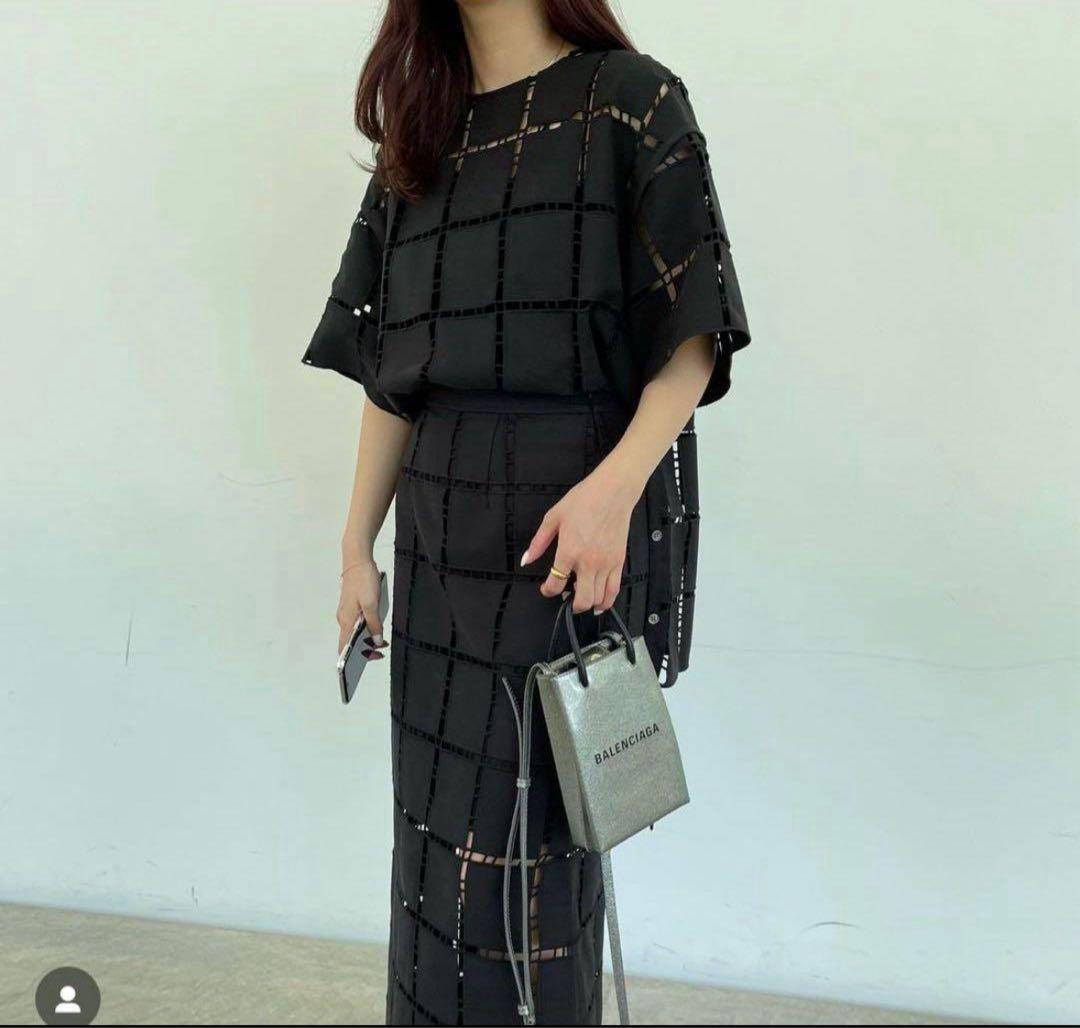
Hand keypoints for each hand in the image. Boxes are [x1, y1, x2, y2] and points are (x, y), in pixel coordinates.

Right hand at [337, 558, 387, 656]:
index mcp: (347, 620)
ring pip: (355, 632)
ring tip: (382, 640)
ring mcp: (347, 612)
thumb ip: (374, 623)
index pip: (344, 647)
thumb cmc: (363, 580)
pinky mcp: (351, 607)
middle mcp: (344, 619)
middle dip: (365, 648)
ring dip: (367, 638)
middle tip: (381, 650)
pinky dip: (366, 628)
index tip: (371, 658)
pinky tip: (377, 627)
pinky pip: (357, 623)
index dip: (355, 657)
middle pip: (350, 641)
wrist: (357, 561)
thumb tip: (377, 641)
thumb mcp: (371, 603)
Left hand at [521, 468, 639, 613]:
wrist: (613, 491)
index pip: (556, 584)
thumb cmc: (585, 500)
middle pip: (582, 600)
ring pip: (599, 599)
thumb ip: (539, 542)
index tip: (546, 588)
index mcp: (569, 551)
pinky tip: (601, 600)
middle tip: (566, 599)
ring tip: (582, 596)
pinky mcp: (619, 561)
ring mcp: (606, 563)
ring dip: (589, 604)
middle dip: (572, 605)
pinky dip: (607, 600)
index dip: (548, 591)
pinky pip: (614, 590)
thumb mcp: (553, 517)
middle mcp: (588, 562)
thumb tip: (527, 559)